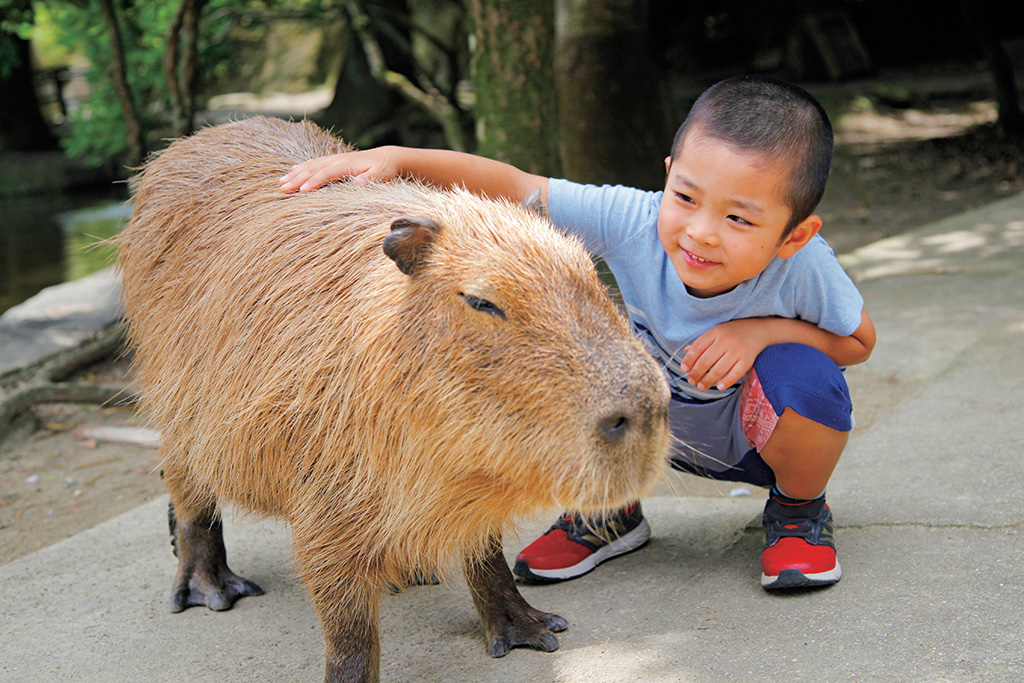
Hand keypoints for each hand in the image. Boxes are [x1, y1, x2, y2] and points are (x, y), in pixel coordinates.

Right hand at [279, 147, 397, 192]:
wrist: (386, 158)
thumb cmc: (384, 169)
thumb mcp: (382, 175)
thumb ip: (371, 179)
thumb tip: (358, 183)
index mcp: (347, 164)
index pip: (328, 173)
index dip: (315, 181)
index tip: (303, 190)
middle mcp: (338, 160)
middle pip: (314, 169)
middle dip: (298, 178)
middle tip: (283, 188)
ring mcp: (334, 159)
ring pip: (310, 165)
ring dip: (295, 173)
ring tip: (281, 182)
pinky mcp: (332, 161)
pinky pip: (314, 163)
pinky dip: (301, 167)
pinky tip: (291, 171)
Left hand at [679, 319, 770, 390]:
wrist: (758, 329)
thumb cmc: (732, 333)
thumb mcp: (716, 332)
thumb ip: (702, 343)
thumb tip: (685, 353)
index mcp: (715, 332)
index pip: (697, 348)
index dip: (688, 360)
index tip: (684, 370)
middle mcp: (726, 341)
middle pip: (706, 361)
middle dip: (696, 374)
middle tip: (691, 381)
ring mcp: (737, 350)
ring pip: (718, 369)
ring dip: (708, 380)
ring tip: (701, 386)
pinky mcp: (748, 360)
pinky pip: (735, 373)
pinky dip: (726, 381)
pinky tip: (719, 387)